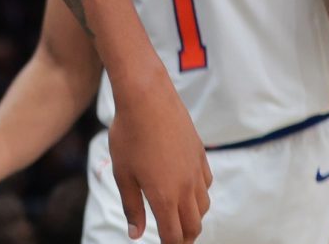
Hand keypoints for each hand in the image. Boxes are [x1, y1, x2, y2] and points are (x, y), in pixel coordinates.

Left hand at [107, 73, 210, 242]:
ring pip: (203, 207)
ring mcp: (196, 171)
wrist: (147, 99)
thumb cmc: (128, 135)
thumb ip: (131, 206)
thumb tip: (136, 234)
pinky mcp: (201, 156)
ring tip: (179, 218)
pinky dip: (199, 195)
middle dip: (184, 237)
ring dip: (193, 217)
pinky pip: (206, 185)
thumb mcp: (122, 173)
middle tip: (173, 240)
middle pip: (193, 225)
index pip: (173, 234)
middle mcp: (186, 187)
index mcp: (164, 196)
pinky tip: (187, 190)